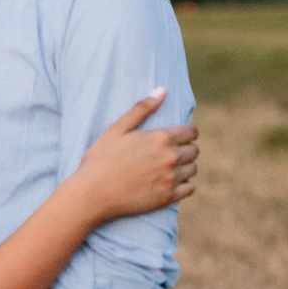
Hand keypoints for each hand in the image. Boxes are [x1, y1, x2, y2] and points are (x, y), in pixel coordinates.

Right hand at [74, 89, 198, 221]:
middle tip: (169, 152)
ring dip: (185, 167)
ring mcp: (170, 179)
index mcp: (161, 138)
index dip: (186, 132)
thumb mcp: (117, 128)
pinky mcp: (167, 197)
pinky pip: (189, 188)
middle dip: (185, 149)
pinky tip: (170, 182)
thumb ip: (141, 109)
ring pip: (192, 169)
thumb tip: (162, 91)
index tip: (178, 136)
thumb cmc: (101, 159)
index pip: (192, 132)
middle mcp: (170, 158)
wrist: (93, 194)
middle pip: (194, 151)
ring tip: (169, 167)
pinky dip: (183, 185)